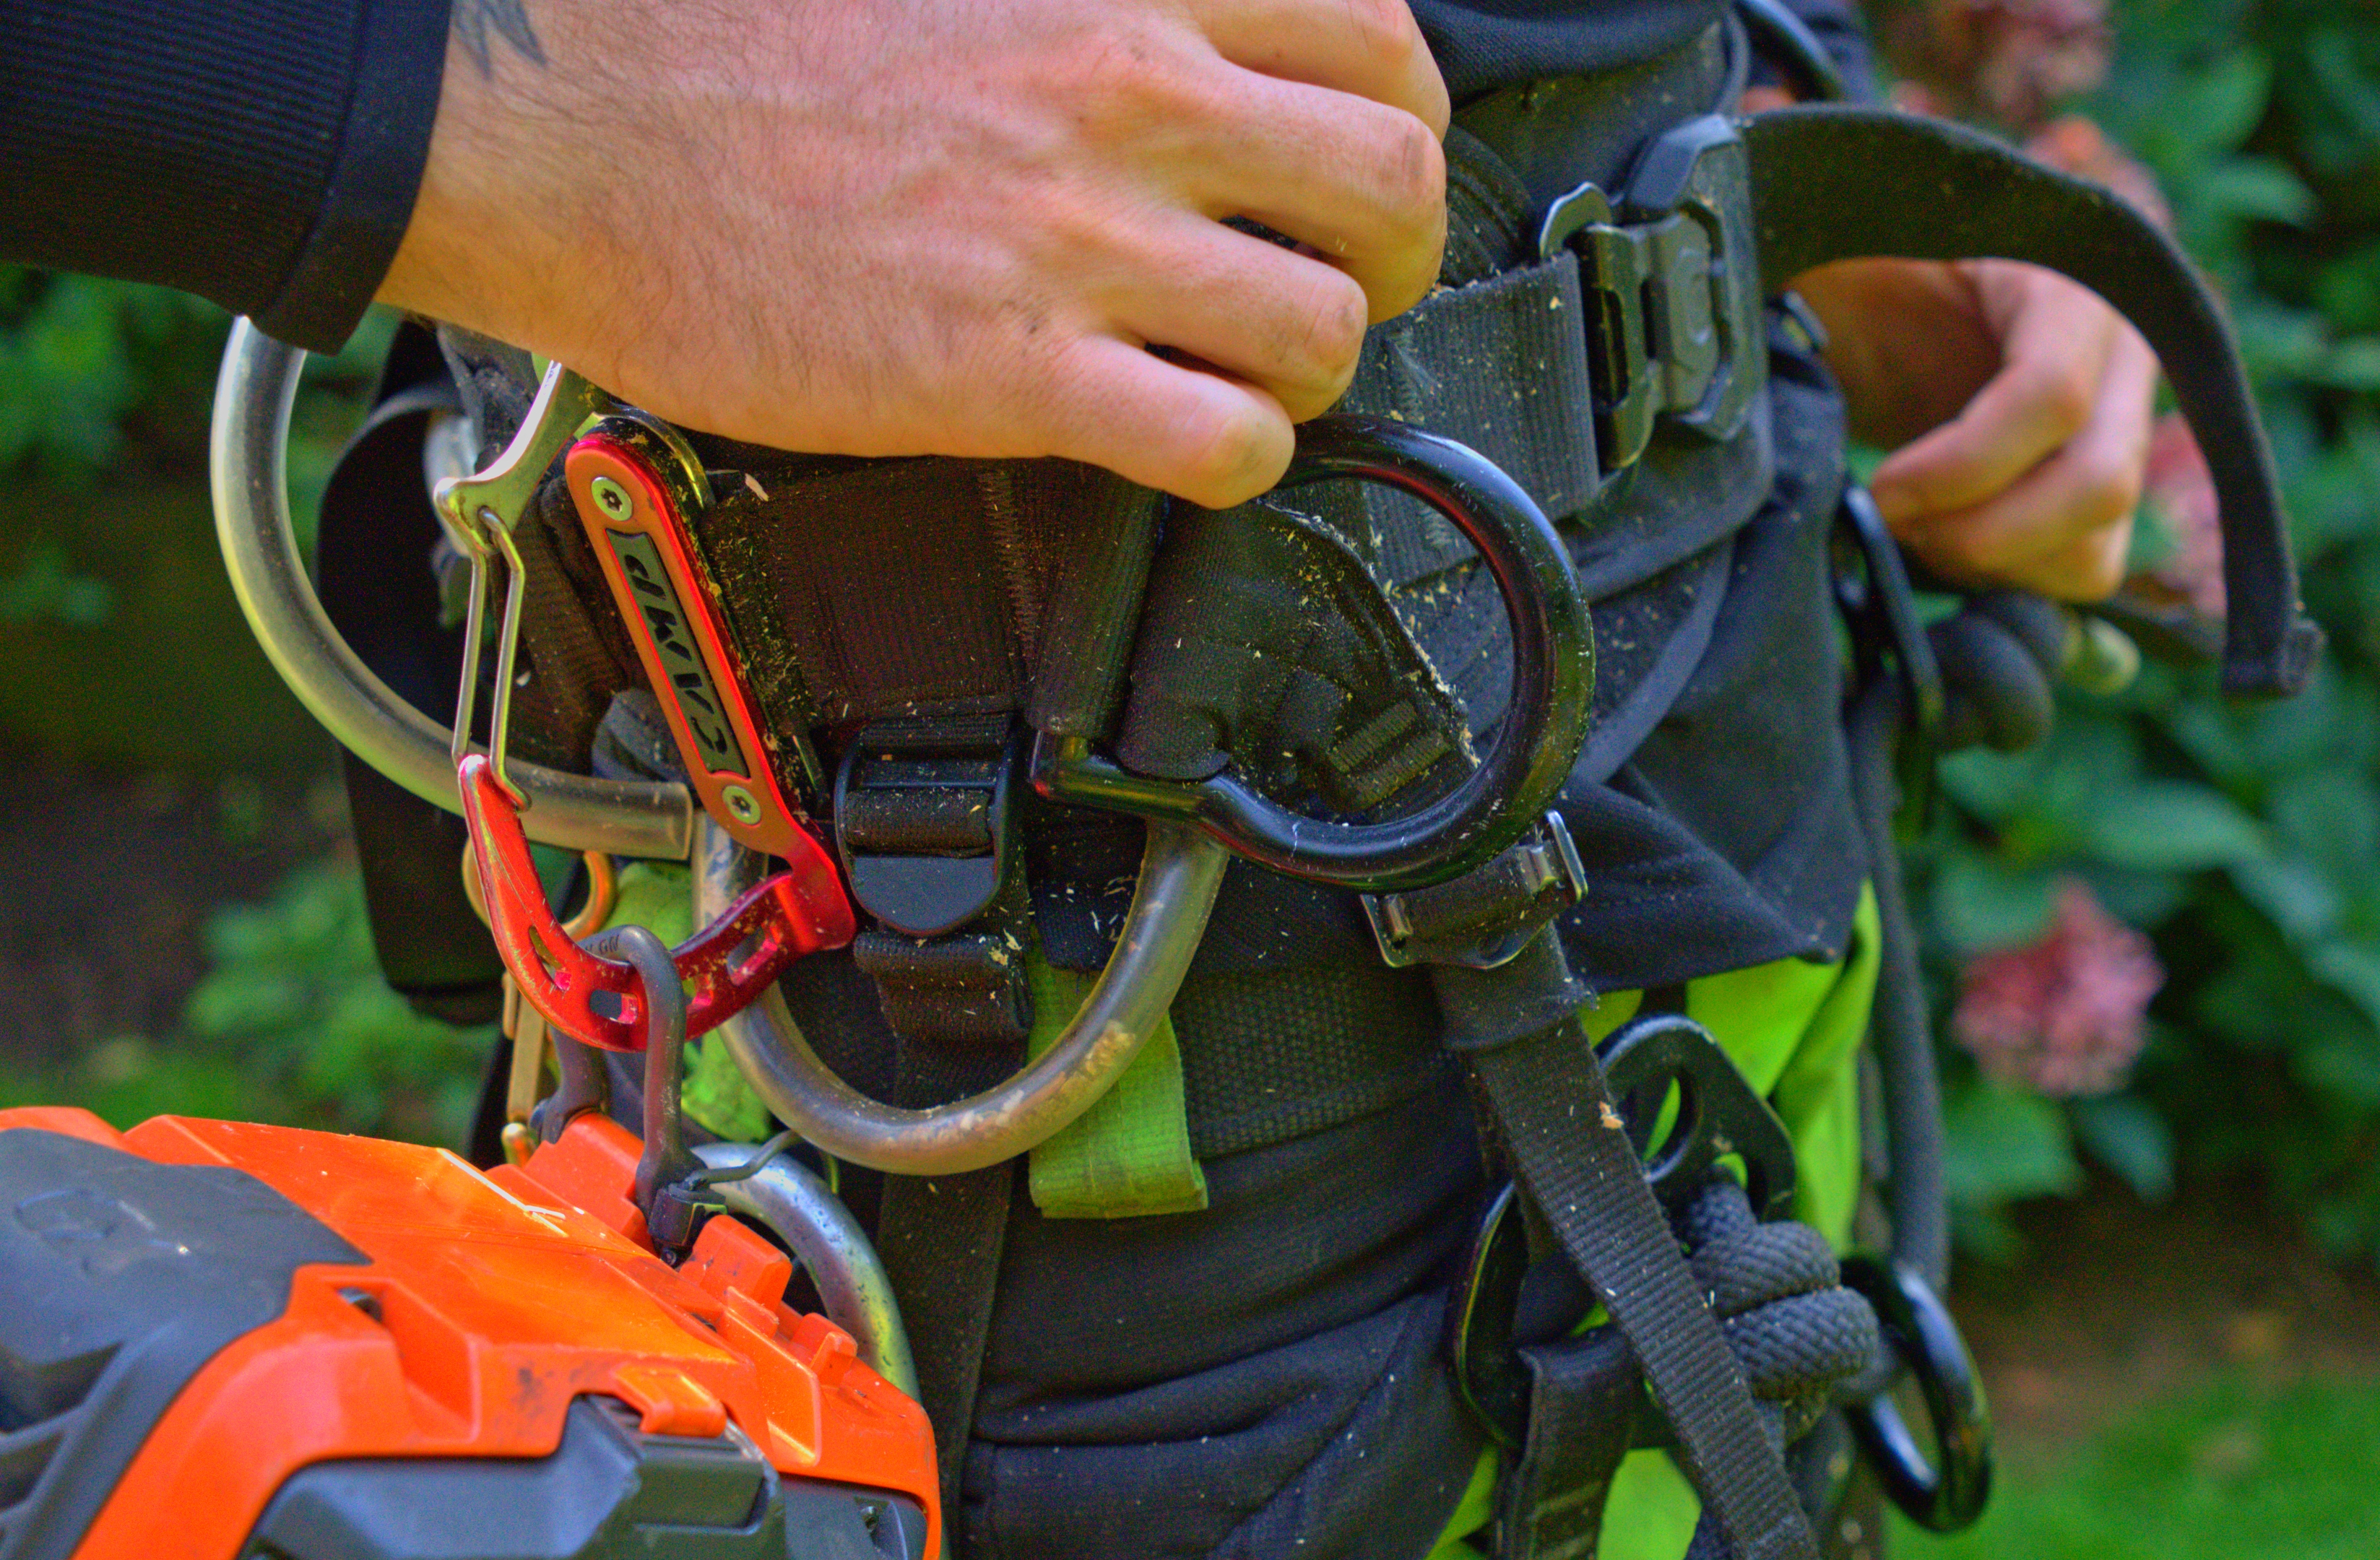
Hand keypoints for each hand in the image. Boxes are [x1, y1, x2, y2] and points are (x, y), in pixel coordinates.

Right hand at [379, 0, 1450, 508]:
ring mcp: (1074, 237)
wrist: (568, 125)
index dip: (1396, 116)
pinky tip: (1181, 440)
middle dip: (1393, 255)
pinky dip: (1235, 460)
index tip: (1350, 164)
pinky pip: (1224, 444)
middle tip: (1338, 284)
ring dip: (1309, 371)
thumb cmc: (731, 41)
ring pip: (1327, 328)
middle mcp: (1124, 92)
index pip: (1375, 34)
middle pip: (1393, 183)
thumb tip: (1182, 32)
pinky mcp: (1011, 371)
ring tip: (1243, 375)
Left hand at [1791, 256, 2158, 601]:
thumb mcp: (1848, 232)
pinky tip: (1940, 538)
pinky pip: (2081, 564)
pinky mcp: (2096, 479)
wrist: (1896, 273)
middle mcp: (2122, 352)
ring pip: (2096, 544)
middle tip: (1894, 523)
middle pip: (2097, 485)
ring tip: (1912, 528)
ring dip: (1995, 561)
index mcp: (2067, 277)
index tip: (1883, 490)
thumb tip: (1763, 307)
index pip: (2052, 393)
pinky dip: (2006, 575)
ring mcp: (2122, 424)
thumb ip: (1840, 265)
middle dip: (1982, 534)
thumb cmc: (1868, 253)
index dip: (1960, 466)